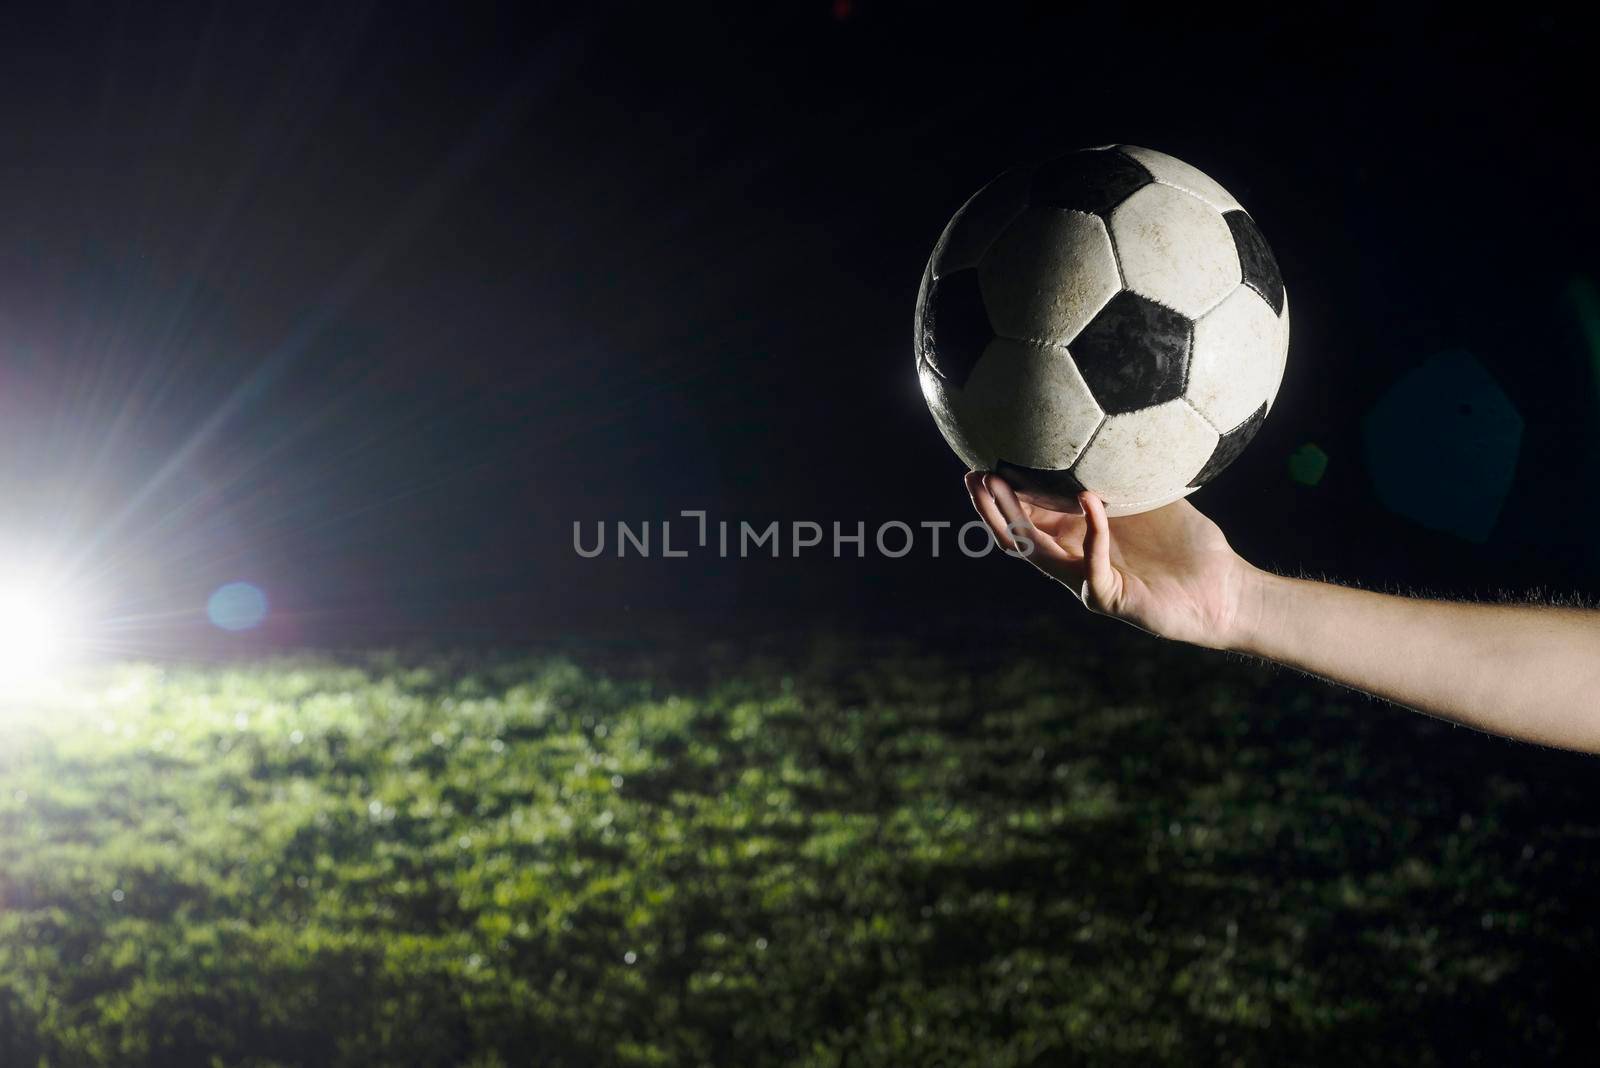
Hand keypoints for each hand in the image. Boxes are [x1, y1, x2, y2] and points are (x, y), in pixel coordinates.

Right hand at [964, 471, 1258, 649]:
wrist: (1224, 591)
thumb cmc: (1189, 544)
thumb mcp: (1153, 495)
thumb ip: (1129, 468)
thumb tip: (1119, 416)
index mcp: (1076, 537)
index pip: (1028, 514)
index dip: (1002, 492)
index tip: (982, 461)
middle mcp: (1074, 560)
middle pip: (1018, 534)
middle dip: (992, 506)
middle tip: (973, 475)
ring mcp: (1088, 581)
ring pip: (1037, 553)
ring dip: (1015, 519)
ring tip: (998, 487)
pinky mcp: (1110, 598)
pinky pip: (1093, 566)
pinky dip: (1092, 533)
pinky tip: (1090, 501)